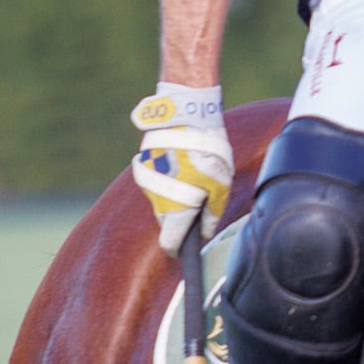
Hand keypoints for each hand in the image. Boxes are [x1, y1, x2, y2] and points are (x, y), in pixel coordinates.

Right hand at [130, 85, 233, 254]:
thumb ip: (212, 213)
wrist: (184, 114)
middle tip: (202, 199)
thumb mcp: (220, 185)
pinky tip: (184, 160)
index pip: (169, 243)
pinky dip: (169, 176)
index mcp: (173, 209)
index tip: (187, 249)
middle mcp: (154, 198)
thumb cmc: (206, 153)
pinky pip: (157, 179)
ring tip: (196, 172)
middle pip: (167, 220)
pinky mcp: (143, 162)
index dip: (179, 249)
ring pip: (162, 198)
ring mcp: (146, 179)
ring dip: (176, 192)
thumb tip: (205, 232)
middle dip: (182, 216)